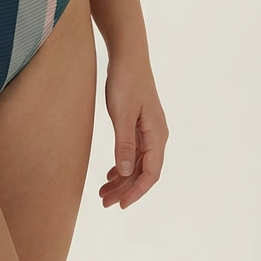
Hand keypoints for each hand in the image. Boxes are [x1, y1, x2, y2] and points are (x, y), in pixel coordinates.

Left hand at [99, 54, 168, 208]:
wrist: (128, 54)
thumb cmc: (126, 80)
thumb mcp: (122, 113)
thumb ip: (124, 143)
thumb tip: (126, 172)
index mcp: (156, 135)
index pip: (150, 173)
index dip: (136, 192)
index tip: (120, 205)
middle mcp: (156, 135)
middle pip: (143, 171)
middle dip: (125, 189)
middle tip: (104, 202)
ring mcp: (148, 129)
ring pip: (137, 162)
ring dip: (122, 178)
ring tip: (103, 192)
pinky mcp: (139, 123)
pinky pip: (134, 151)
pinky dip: (123, 164)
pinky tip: (111, 173)